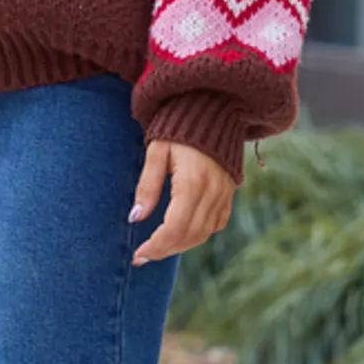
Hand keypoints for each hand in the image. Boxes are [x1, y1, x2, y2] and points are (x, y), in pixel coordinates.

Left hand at [130, 140, 235, 265]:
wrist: (213, 109)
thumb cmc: (178, 129)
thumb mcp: (156, 152)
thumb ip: (146, 186)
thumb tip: (135, 218)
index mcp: (192, 182)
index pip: (174, 229)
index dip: (156, 246)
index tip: (138, 254)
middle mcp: (212, 192)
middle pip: (189, 236)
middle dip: (165, 250)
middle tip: (143, 255)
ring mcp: (224, 194)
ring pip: (203, 234)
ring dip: (180, 245)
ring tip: (158, 246)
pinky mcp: (229, 193)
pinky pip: (216, 224)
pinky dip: (198, 234)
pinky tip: (181, 233)